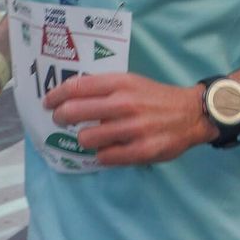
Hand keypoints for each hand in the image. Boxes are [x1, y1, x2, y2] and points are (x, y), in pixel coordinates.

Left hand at [46, 73, 209, 165]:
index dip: (56, 95)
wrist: (191, 113)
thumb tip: (71, 97)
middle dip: (61, 117)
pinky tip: (108, 150)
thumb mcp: (131, 82)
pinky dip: (102, 155)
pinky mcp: (141, 151)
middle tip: (60, 120)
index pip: (77, 86)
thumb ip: (104, 88)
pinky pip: (105, 157)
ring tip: (92, 137)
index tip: (48, 102)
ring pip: (87, 138)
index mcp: (120, 83)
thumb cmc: (155, 97)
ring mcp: (132, 128)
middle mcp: (124, 103)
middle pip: (74, 111)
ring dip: (85, 139)